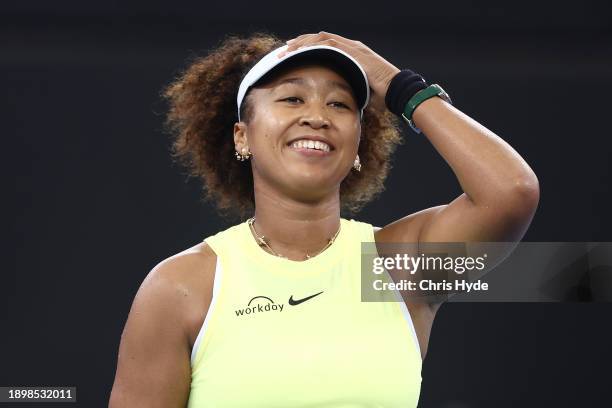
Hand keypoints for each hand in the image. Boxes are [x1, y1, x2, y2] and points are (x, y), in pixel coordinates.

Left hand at [277, 32, 399, 112]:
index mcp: (351, 55)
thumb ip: (347, 92)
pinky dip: (312, 45)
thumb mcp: (358, 92)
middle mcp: (351, 47)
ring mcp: (352, 47)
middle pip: (319, 39)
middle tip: (283, 51)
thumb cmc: (381, 96)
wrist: (396, 91)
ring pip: (321, 38)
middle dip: (299, 44)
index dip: (306, 49)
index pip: (324, 46)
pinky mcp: (353, 50)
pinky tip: (299, 51)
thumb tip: (337, 106)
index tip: (291, 55)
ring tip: (286, 51)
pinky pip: (328, 43)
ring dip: (301, 43)